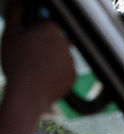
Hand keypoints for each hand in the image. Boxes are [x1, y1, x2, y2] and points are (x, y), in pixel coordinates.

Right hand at [1, 0, 75, 114]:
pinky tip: (42, 77)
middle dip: (44, 45)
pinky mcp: (73, 76)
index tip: (27, 38)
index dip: (34, 30)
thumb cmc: (17, 63)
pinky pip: (63, 72)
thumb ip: (14, 15)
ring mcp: (71, 60)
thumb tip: (17, 3)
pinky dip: (55, 73)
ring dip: (50, 59)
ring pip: (59, 56)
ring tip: (34, 68)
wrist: (28, 93)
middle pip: (54, 40)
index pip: (45, 24)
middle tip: (29, 55)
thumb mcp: (9, 35)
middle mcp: (65, 43)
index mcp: (51, 29)